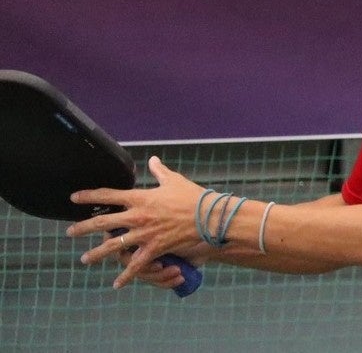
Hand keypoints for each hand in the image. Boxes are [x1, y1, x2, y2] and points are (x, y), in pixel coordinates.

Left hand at [67, 156, 207, 288]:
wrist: (208, 217)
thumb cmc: (192, 197)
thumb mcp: (175, 180)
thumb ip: (160, 171)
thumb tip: (154, 160)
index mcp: (140, 198)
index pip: (109, 195)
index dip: (89, 196)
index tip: (75, 198)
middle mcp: (137, 216)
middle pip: (104, 222)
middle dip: (84, 227)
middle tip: (70, 232)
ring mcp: (144, 234)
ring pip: (113, 245)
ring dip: (97, 253)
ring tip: (85, 259)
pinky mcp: (154, 249)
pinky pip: (136, 265)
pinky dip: (126, 276)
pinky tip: (116, 284)